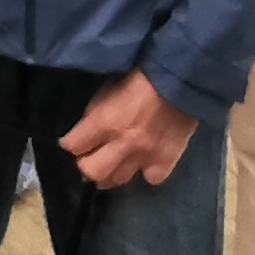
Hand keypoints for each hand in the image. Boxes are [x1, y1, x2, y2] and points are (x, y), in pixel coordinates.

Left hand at [61, 70, 197, 190]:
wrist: (183, 75)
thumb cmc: (142, 74)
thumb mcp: (108, 86)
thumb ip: (96, 112)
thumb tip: (86, 130)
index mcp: (104, 120)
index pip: (73, 145)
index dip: (71, 142)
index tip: (73, 141)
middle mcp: (123, 143)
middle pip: (92, 171)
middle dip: (86, 164)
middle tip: (90, 157)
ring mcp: (146, 155)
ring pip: (118, 180)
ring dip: (111, 173)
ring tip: (112, 164)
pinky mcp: (168, 160)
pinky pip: (151, 179)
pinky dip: (146, 173)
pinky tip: (144, 164)